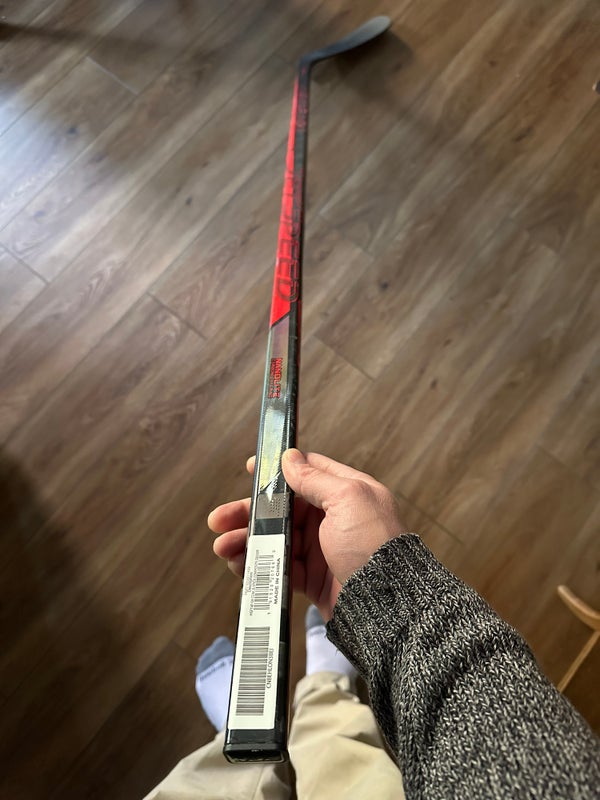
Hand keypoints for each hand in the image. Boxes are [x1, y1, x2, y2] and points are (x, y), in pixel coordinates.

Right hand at [209, 450, 407, 619]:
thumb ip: (316, 478)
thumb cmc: (374, 546)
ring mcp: (321, 549)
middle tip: (220, 519)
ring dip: (247, 540)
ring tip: (223, 547)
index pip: (306, 472)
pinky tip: (239, 565)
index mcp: (345, 492)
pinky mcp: (313, 578)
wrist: (387, 604)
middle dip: (249, 512)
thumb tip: (290, 457)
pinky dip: (257, 565)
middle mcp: (332, 518)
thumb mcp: (348, 499)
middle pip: (282, 508)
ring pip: (275, 538)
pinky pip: (278, 567)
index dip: (276, 470)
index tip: (251, 469)